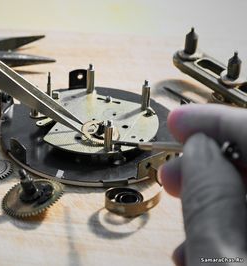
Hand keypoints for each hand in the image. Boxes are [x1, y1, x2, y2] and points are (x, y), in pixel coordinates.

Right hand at [159, 104, 246, 264]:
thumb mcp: (217, 260)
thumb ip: (210, 200)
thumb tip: (199, 150)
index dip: (219, 122)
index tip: (181, 120)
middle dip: (209, 159)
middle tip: (172, 167)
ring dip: (210, 195)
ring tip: (177, 208)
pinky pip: (245, 223)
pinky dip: (221, 224)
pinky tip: (199, 242)